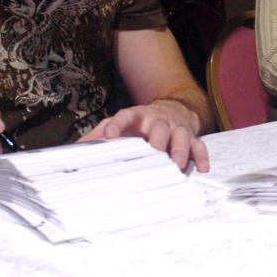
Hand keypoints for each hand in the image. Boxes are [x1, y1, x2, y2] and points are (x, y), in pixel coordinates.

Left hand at [77, 100, 208, 172]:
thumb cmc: (141, 122)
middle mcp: (157, 121)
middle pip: (158, 127)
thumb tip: (75, 149)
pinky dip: (201, 156)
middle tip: (153, 155)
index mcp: (137, 116)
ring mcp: (176, 128)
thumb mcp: (120, 123)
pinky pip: (199, 145)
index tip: (110, 135)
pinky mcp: (191, 137)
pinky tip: (201, 169)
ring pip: (180, 136)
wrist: (173, 108)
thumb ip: (99, 134)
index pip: (126, 116)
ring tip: (177, 166)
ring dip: (179, 150)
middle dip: (156, 141)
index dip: (118, 124)